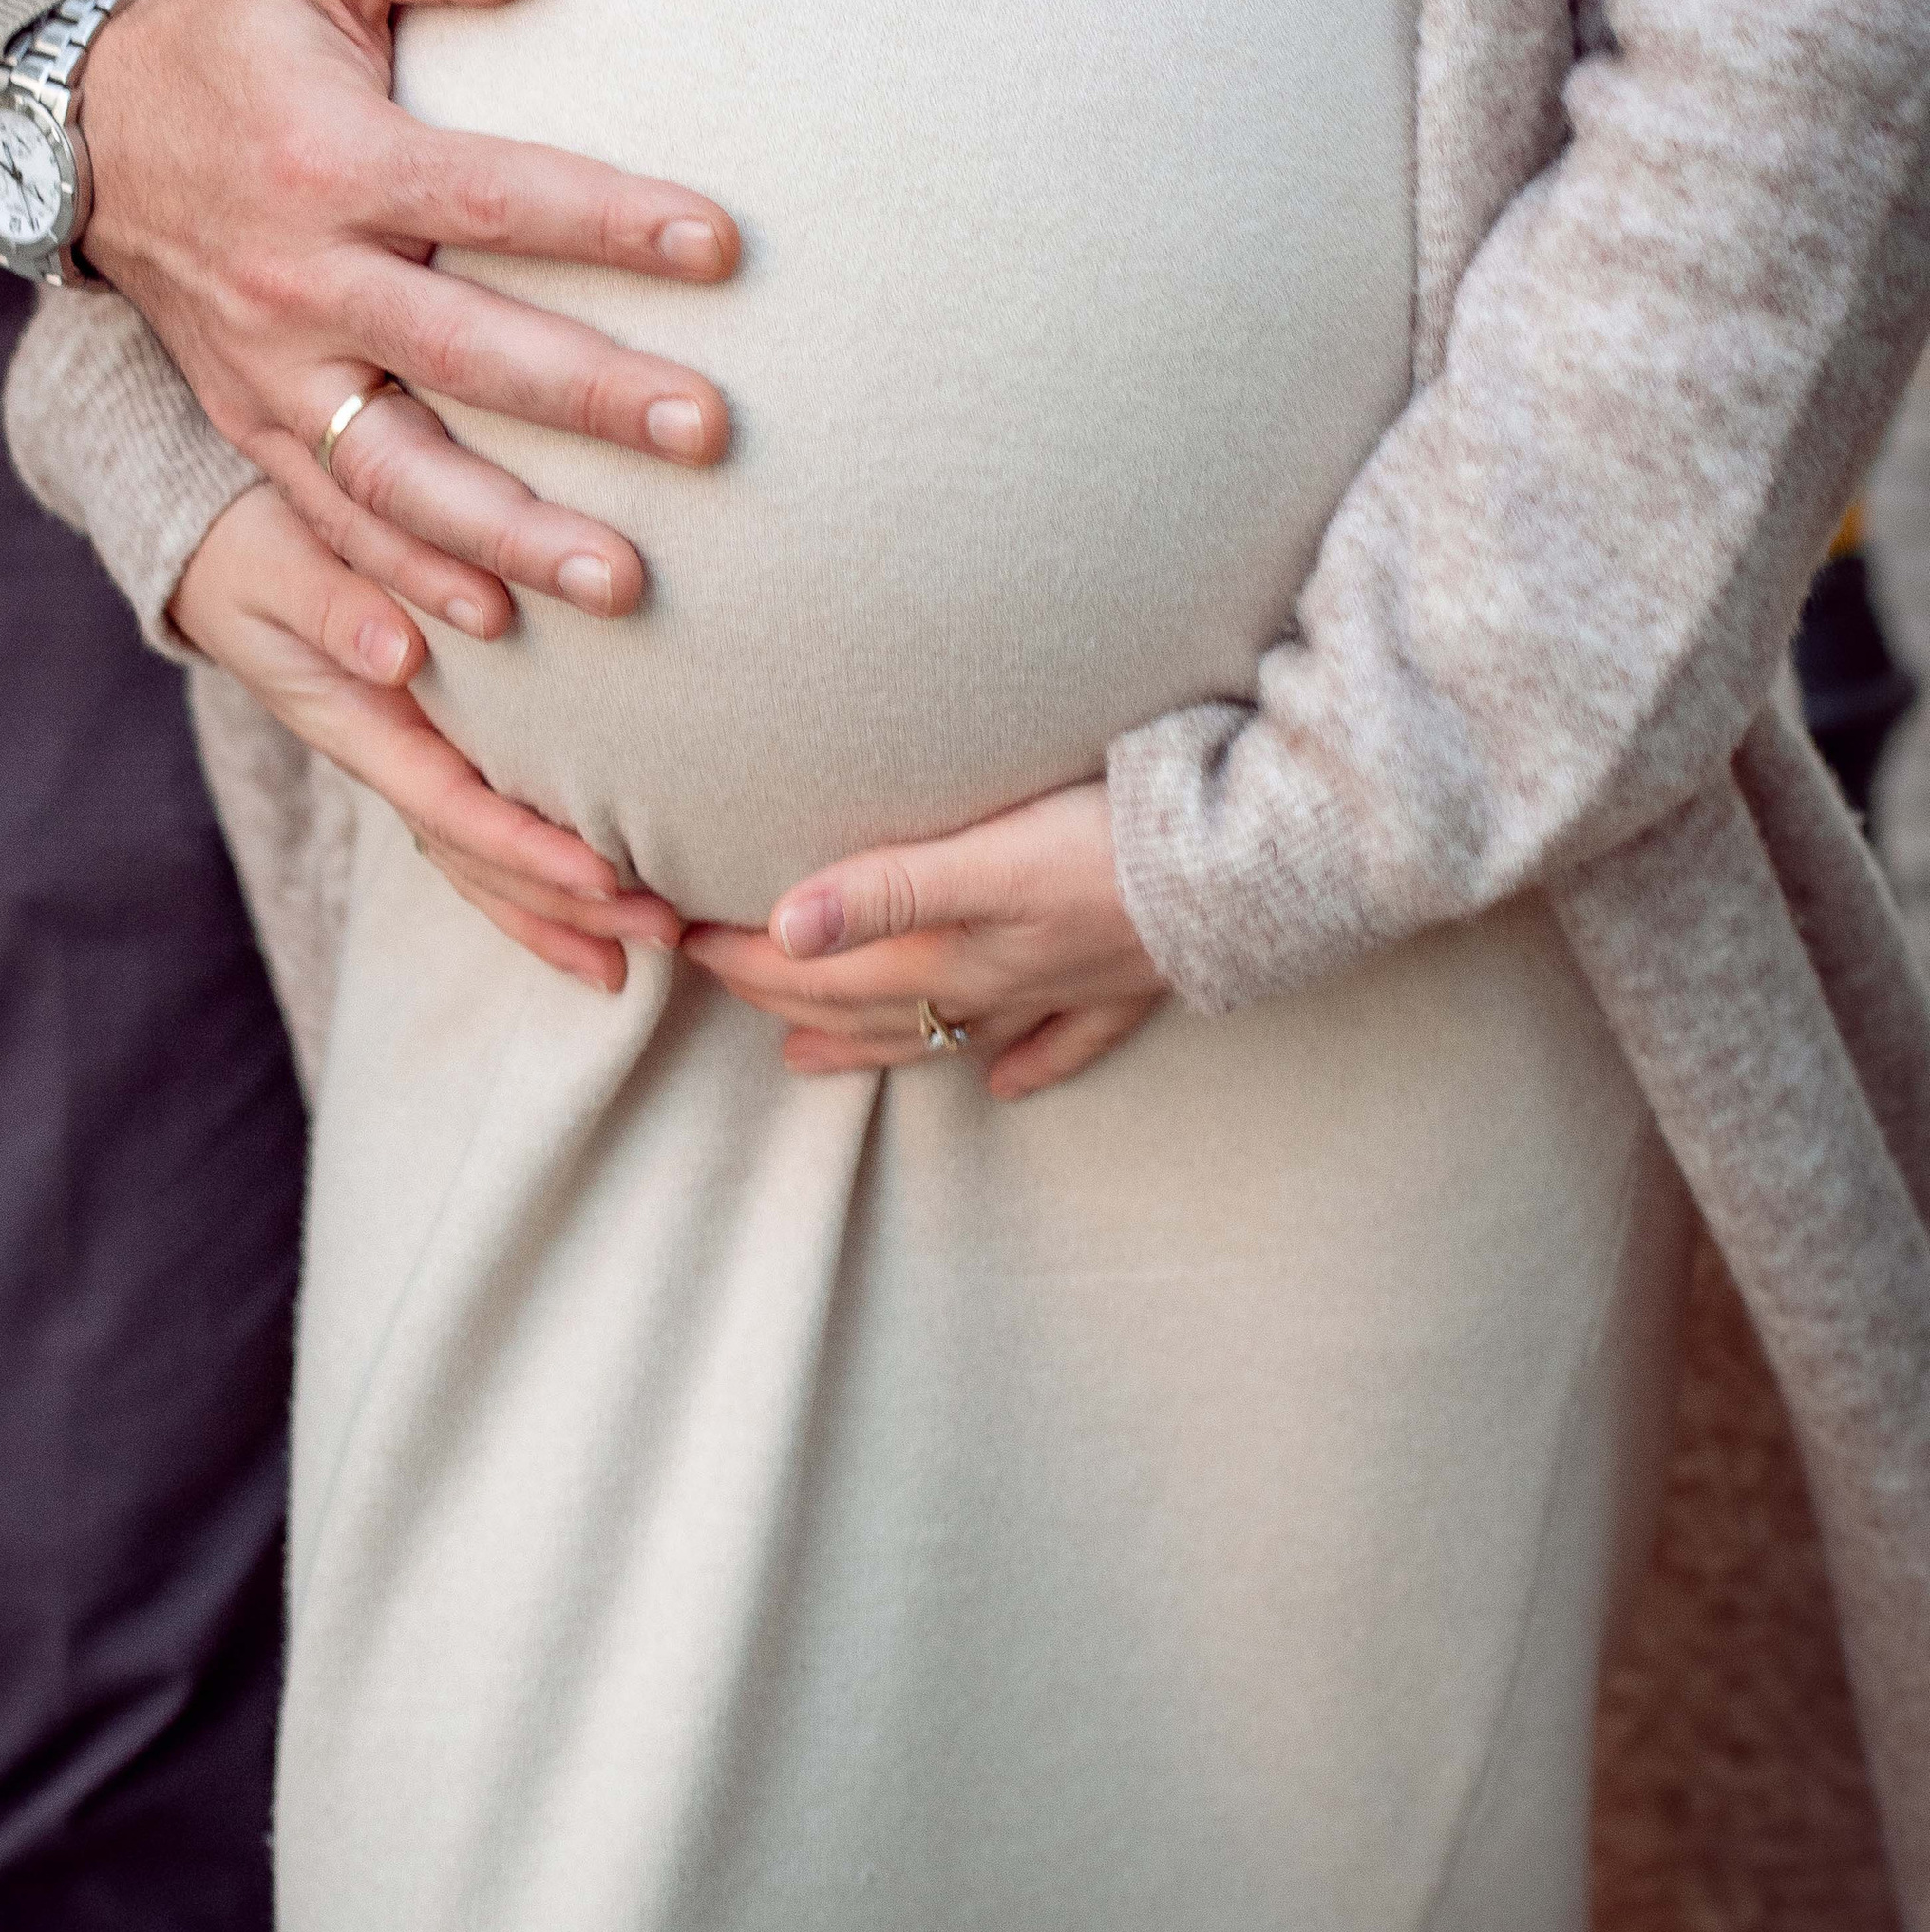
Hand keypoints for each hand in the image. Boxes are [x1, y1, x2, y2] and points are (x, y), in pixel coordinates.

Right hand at [80, 0, 740, 643]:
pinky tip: (493, 631)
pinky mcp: (249, 423)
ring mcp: (267, 369)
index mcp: (328, 159)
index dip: (603, 219)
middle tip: (707, 432)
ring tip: (624, 582)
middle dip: (585, 396)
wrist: (73, 127)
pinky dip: (404, 586)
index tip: (720, 246)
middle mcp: (296, 279)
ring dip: (507, 537)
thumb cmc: (230, 29)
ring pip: (393, 474)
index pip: (487, 196)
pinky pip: (329, 522)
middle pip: (459, 354)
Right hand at [172, 486, 679, 992]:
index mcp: (361, 727)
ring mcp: (415, 762)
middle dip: (567, 904)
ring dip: (566, 910)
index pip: (449, 808)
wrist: (222, 554)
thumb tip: (397, 655)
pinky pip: (492, 824)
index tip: (602, 875)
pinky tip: (609, 903)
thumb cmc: (253, 552)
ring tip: (656, 941)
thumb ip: (330, 608)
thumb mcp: (276, 568)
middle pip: (481, 859)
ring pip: (488, 860)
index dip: (524, 848)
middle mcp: (393, 761)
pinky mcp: (439, 746)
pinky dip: (545, 874)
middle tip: (665, 929)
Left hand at [682, 779, 1165, 1098]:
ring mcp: (1058, 993)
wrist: (1248, 867)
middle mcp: (994, 987)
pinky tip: (1001, 1085)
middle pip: (864, 1005)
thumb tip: (784, 929)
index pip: (819, 970)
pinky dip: (1022, 1066)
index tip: (683, 941)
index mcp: (950, 956)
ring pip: (938, 1033)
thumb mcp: (989, 859)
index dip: (746, 958)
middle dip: (783, 997)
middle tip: (717, 985)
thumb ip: (886, 890)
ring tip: (803, 1058)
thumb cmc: (1112, 845)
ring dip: (866, 1043)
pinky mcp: (1118, 986)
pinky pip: (1056, 1043)